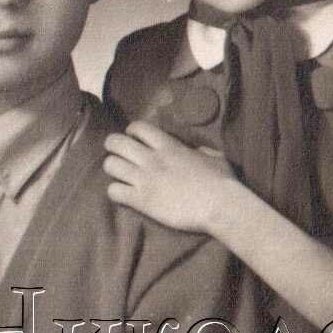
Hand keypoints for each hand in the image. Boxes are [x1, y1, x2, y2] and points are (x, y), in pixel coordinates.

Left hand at [103, 120, 235, 233]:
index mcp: (168, 145)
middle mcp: (151, 158)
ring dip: (113, 169)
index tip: (134, 138)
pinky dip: (115, 192)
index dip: (131, 131)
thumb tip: (197, 151)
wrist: (220, 206)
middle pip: (116, 143)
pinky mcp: (141, 200)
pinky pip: (114, 191)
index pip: (138, 127)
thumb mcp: (213, 157)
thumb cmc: (221, 181)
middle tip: (118, 155)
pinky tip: (123, 194)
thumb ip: (199, 151)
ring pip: (111, 165)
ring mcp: (144, 179)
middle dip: (113, 147)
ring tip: (120, 175)